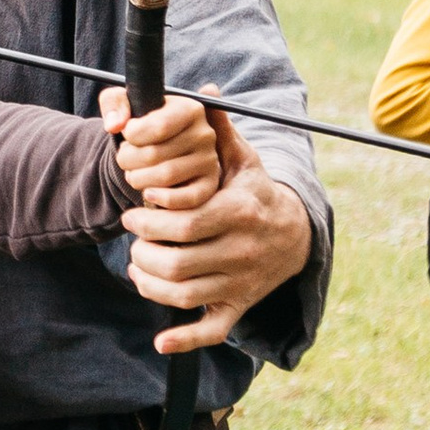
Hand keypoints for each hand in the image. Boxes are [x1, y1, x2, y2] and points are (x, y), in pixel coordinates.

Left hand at [98, 85, 221, 209]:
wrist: (156, 146)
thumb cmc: (140, 122)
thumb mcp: (124, 102)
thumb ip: (114, 102)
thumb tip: (114, 124)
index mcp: (190, 109)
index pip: (158, 126)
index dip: (132, 134)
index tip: (127, 134)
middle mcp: (204, 134)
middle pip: (155, 154)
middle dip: (127, 159)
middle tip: (124, 157)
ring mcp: (209, 161)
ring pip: (165, 177)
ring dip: (137, 178)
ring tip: (133, 171)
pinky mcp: (208, 185)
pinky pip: (188, 199)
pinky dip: (162, 199)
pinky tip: (148, 193)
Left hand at [120, 97, 313, 353]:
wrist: (297, 235)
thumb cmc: (254, 191)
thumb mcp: (242, 158)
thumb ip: (218, 128)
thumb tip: (203, 89)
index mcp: (238, 212)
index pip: (185, 225)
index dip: (150, 223)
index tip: (134, 214)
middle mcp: (241, 252)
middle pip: (177, 263)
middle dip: (143, 252)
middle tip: (132, 238)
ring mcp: (240, 283)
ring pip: (183, 295)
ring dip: (149, 284)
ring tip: (137, 265)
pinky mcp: (238, 307)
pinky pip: (212, 331)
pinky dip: (185, 340)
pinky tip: (160, 340)